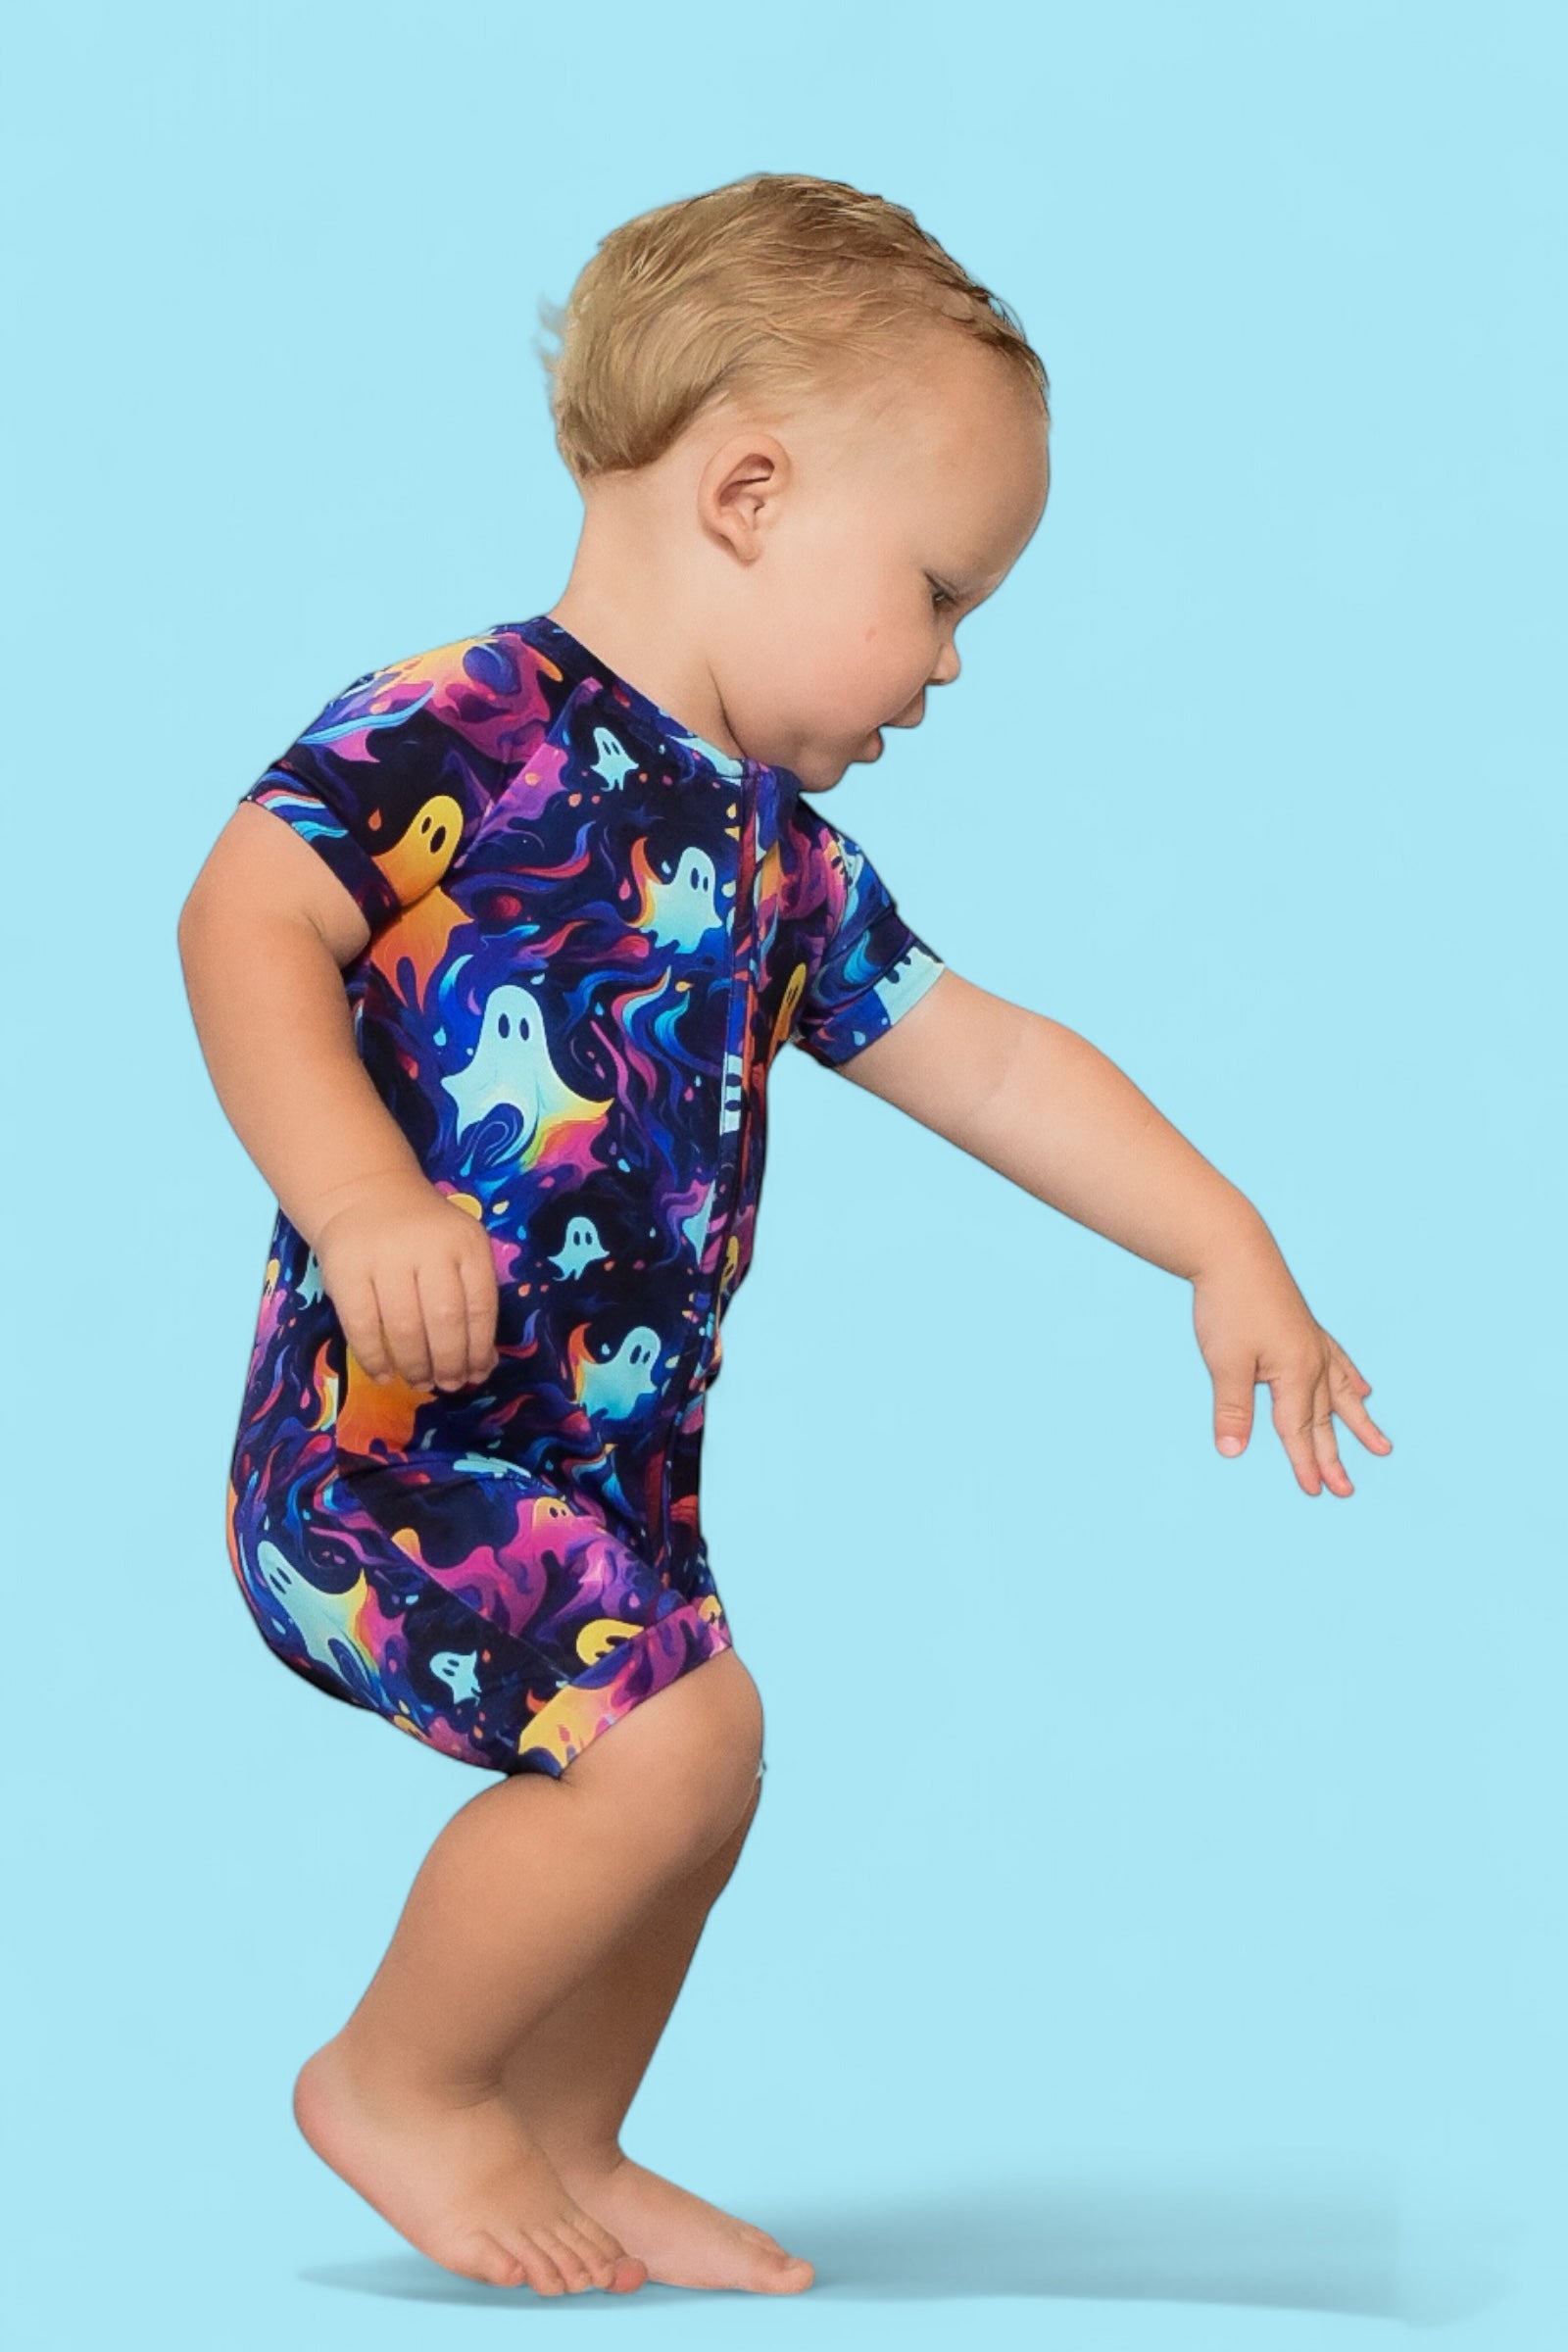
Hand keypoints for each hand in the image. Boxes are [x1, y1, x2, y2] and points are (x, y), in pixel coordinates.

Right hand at [312, 1173, 500, 1391]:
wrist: (365, 1194)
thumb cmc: (422, 1235)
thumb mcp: (457, 1252)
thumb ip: (471, 1300)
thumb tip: (483, 1364)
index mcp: (466, 1242)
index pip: (480, 1305)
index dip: (480, 1348)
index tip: (478, 1374)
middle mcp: (428, 1246)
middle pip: (445, 1319)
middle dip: (449, 1362)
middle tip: (449, 1385)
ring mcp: (385, 1256)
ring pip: (404, 1327)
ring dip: (415, 1365)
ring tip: (420, 1382)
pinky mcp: (346, 1269)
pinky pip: (361, 1325)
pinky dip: (373, 1358)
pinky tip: (384, 1375)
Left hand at [1190, 1226, 1391, 1496]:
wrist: (1233, 1250)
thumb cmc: (1230, 1305)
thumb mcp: (1225, 1362)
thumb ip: (1232, 1409)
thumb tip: (1232, 1452)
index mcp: (1295, 1373)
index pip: (1298, 1430)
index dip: (1304, 1463)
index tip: (1316, 1493)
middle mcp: (1312, 1361)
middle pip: (1323, 1419)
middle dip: (1333, 1457)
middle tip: (1346, 1491)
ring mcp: (1312, 1342)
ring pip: (1340, 1393)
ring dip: (1358, 1422)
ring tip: (1381, 1446)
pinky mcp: (1304, 1326)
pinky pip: (1337, 1361)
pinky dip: (1349, 1378)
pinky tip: (1363, 1387)